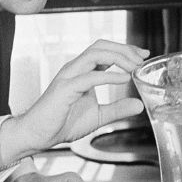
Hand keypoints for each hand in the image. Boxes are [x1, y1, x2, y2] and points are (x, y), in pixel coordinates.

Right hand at [6, 40, 149, 155]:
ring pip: (94, 54)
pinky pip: (89, 77)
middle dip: (124, 49)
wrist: (38, 135)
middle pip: (101, 46)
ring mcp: (69, 76)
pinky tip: (123, 79)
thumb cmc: (62, 123)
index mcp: (82, 71)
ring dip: (118, 57)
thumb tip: (138, 104)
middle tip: (142, 58)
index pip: (105, 50)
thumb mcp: (98, 116)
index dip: (125, 50)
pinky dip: (109, 76)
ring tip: (134, 66)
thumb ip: (117, 109)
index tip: (143, 55)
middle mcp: (75, 69)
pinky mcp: (65, 89)